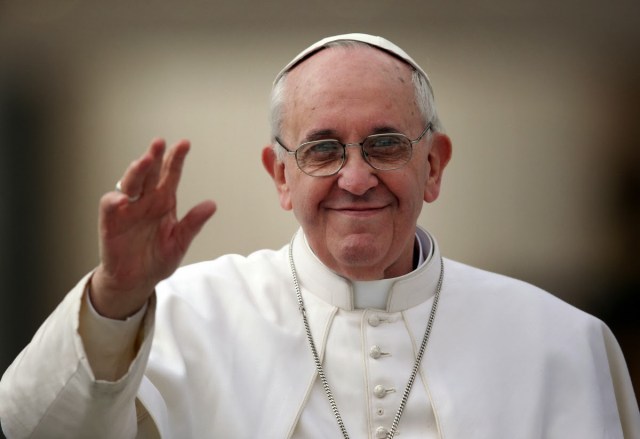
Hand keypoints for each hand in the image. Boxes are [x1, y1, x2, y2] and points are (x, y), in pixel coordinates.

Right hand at [90, 139, 215, 318]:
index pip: (170, 175)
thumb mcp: (180, 242)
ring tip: (144, 161)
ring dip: (136, 171)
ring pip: (130, 183)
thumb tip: (212, 205)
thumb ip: (193, 223)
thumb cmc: (157, 259)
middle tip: (160, 143)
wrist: (136, 281)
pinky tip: (123, 199)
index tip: (184, 144)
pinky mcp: (111, 223)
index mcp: (164, 201)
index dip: (176, 159)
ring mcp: (127, 210)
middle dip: (154, 157)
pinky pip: (110, 207)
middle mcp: (145, 200)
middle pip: (150, 173)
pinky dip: (114, 201)